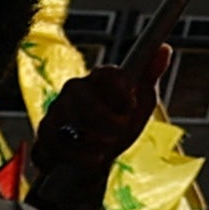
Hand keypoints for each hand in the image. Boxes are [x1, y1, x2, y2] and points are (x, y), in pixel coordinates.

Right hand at [31, 63, 158, 204]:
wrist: (96, 160)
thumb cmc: (118, 125)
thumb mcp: (140, 103)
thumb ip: (150, 77)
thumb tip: (164, 49)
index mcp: (99, 79)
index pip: (105, 73)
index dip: (120, 88)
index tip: (131, 104)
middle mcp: (74, 91)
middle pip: (83, 95)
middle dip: (106, 118)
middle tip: (120, 131)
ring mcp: (56, 112)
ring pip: (67, 119)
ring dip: (92, 138)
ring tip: (106, 148)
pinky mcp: (44, 136)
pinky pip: (53, 143)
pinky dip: (77, 156)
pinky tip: (92, 160)